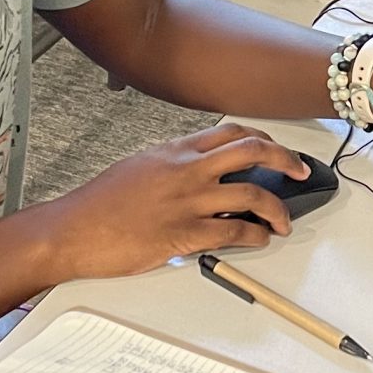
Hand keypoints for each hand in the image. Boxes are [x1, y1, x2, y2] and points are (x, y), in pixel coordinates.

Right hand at [37, 123, 317, 279]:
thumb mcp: (136, 166)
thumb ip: (171, 164)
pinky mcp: (184, 234)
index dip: (262, 139)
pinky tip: (260, 240)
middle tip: (300, 171)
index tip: (276, 149)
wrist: (72, 230)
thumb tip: (197, 170)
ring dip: (277, 209)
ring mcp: (187, 202)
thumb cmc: (98, 204)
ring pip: (252, 194)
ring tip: (283, 220)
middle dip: (286, 159)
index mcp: (173, 150)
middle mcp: (185, 170)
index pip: (230, 133)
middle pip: (252, 152)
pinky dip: (255, 236)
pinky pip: (234, 233)